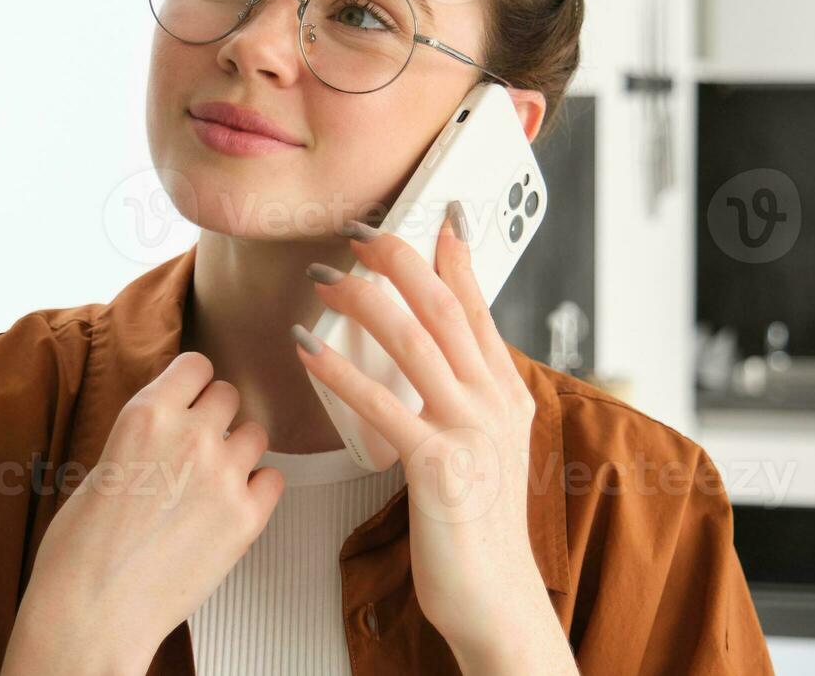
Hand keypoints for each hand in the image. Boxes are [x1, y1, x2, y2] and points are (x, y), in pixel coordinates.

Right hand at [3, 352, 284, 675]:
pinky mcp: (246, 518)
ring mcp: (224, 476)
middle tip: (197, 446)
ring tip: (212, 481)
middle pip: (229, 396)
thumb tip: (166, 435)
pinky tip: (229, 506)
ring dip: (238, 451)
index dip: (193, 384)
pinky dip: (257, 490)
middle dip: (215, 417)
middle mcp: (190, 436)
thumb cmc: (79, 552)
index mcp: (145, 415)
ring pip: (256, 434)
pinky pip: (273, 479)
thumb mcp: (101, 470)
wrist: (93, 613)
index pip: (196, 366)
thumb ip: (143, 441)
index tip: (190, 398)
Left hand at [292, 202, 574, 673]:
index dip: (454, 256)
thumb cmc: (476, 531)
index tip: (434, 214)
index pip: (480, 307)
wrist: (496, 600)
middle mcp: (495, 403)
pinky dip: (341, 370)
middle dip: (400, 258)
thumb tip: (437, 357)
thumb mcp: (485, 449)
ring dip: (364, 300)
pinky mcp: (440, 468)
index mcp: (506, 394)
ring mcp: (471, 433)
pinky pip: (382, 405)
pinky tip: (308, 349)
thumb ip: (465, 399)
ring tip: (325, 278)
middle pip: (445, 307)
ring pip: (415, 342)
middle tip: (359, 229)